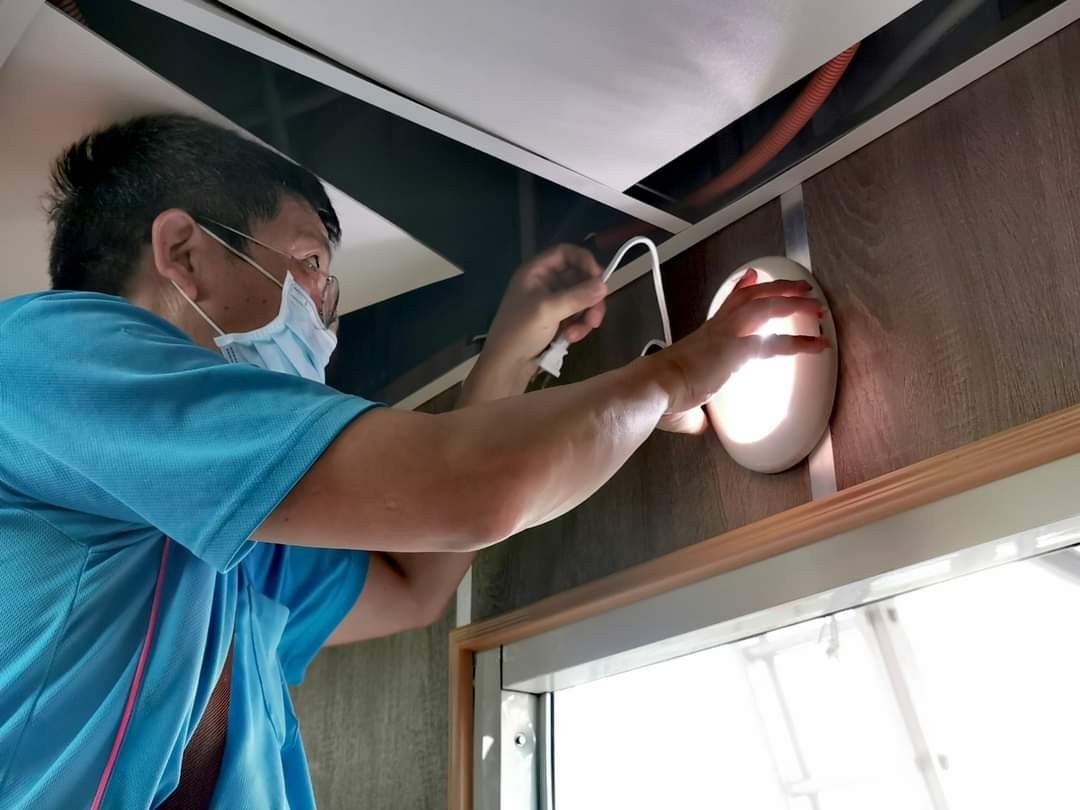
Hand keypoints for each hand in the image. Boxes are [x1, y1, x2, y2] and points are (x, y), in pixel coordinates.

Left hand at [464, 244, 608, 401]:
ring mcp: (551, 302)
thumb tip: (604, 285)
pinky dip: (578, 326)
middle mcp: (544, 282)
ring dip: (585, 316)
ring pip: (581, 299)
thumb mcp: (548, 310)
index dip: (584, 261)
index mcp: (536, 272)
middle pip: (579, 278)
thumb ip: (577, 296)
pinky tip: (570, 339)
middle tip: (596, 318)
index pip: (565, 253)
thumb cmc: (520, 331)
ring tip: (577, 334)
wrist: (506, 365)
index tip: (600, 278)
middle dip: (590, 298)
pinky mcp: (556, 320)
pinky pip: (577, 315)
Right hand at [650, 269, 826, 433]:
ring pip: (766, 306)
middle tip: (800, 288)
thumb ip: (695, 412)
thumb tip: (698, 426)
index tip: (754, 278)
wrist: (654, 386)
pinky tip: (818, 345)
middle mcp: (717, 329)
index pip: (728, 304)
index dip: (744, 288)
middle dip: (779, 289)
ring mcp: (728, 335)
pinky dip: (800, 342)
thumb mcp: (682, 400)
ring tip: (815, 307)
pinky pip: (776, 342)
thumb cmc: (661, 393)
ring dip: (793, 303)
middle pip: (752, 296)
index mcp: (704, 336)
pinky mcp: (737, 350)